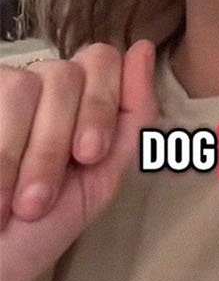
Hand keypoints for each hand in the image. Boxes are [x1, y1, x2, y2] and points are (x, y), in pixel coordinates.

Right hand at [1, 40, 157, 280]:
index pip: (101, 58)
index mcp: (70, 103)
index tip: (89, 156)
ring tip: (20, 203)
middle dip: (61, 140)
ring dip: (31, 154)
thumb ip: (130, 116)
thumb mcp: (98, 178)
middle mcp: (29, 89)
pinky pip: (1, 95)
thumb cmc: (34, 232)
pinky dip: (2, 156)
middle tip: (44, 195)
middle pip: (66, 73)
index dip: (101, 103)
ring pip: (28, 85)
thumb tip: (142, 48)